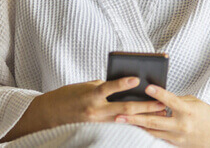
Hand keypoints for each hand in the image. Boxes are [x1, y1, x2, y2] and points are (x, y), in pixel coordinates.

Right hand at [1, 77, 165, 141]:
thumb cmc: (68, 96)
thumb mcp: (85, 86)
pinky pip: (118, 128)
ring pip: (125, 122)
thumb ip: (104, 86)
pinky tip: (144, 125)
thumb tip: (126, 86)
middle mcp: (95, 111)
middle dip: (144, 106)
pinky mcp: (97, 130)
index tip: (138, 79)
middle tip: (161, 103)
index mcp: (91, 95)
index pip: (108, 87)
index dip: (123, 83)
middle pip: (124, 109)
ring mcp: (97, 123)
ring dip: (143, 118)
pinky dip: (132, 126)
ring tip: (158, 114)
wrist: (49, 115)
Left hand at [116, 85, 209, 147]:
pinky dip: (146, 131)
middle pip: (154, 121)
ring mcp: (177, 137)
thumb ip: (178, 100)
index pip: (171, 100)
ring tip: (120, 120)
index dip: (159, 93)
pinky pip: (157, 137)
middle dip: (135, 118)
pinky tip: (134, 127)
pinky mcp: (175, 145)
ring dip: (136, 126)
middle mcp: (182, 125)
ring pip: (152, 131)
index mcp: (189, 111)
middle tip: (119, 114)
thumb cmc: (208, 117)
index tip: (146, 86)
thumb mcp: (196, 103)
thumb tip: (160, 97)